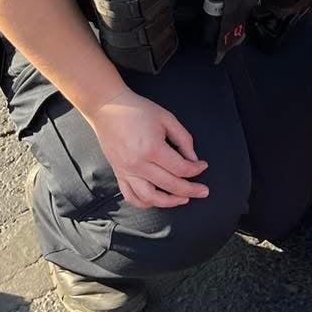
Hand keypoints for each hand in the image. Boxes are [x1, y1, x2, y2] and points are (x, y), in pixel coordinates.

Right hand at [84, 88, 208, 209]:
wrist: (107, 108)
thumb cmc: (138, 110)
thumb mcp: (167, 118)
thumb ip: (183, 139)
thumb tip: (193, 159)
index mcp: (152, 148)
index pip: (180, 168)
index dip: (196, 169)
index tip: (203, 165)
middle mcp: (139, 164)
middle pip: (170, 185)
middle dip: (190, 190)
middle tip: (203, 191)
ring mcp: (126, 171)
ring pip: (150, 198)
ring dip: (169, 202)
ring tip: (183, 199)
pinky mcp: (119, 174)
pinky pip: (131, 196)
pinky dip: (145, 202)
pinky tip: (157, 200)